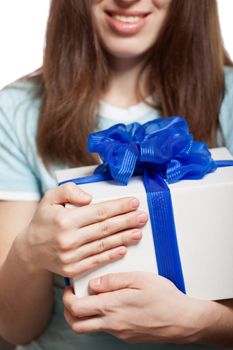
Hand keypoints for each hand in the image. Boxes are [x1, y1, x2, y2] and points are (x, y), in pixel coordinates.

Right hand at [15, 183, 146, 276]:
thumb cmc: (43, 221)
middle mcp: (69, 239)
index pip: (99, 211)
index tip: (134, 202)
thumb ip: (68, 191)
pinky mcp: (73, 269)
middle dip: (127, 221)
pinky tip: (124, 249)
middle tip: (143, 216)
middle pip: (106, 228)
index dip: (119, 207)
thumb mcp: (49, 198)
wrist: (30, 250)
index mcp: (65, 219)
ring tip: (139, 231)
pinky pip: (97, 261)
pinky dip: (112, 255)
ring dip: (124, 238)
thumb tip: (89, 198)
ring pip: (104, 245)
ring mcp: (71, 256)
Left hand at [63, 272, 215, 343]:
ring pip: (89, 329)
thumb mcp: (140, 279)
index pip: (76, 308)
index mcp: (112, 307)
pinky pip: (106, 329)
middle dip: (68, 310)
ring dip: (83, 316)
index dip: (67, 297)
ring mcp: (119, 333)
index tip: (70, 287)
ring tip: (91, 300)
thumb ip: (113, 280)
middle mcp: (112, 323)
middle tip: (73, 296)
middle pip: (76, 324)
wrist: (184, 321)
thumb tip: (94, 284)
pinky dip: (100, 318)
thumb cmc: (164, 298)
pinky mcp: (127, 337)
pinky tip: (112, 305)